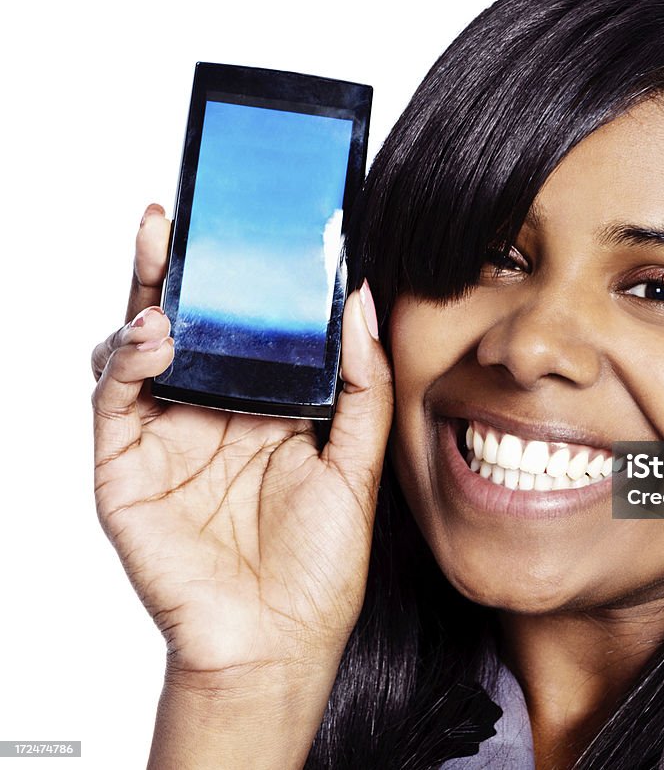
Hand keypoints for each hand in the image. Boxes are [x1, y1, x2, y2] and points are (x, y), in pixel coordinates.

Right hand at [91, 204, 392, 682]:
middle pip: (189, 322)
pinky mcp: (126, 466)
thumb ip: (360, 385)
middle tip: (187, 209)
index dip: (249, 276)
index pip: (250, 325)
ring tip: (163, 251)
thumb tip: (359, 301)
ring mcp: (166, 436)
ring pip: (141, 347)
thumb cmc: (319, 565)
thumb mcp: (356, 463)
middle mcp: (213, 411)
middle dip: (180, 264)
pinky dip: (125, 358)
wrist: (277, 643)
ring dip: (145, 294)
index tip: (263, 222)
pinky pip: (115, 399)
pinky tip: (155, 335)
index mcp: (267, 406)